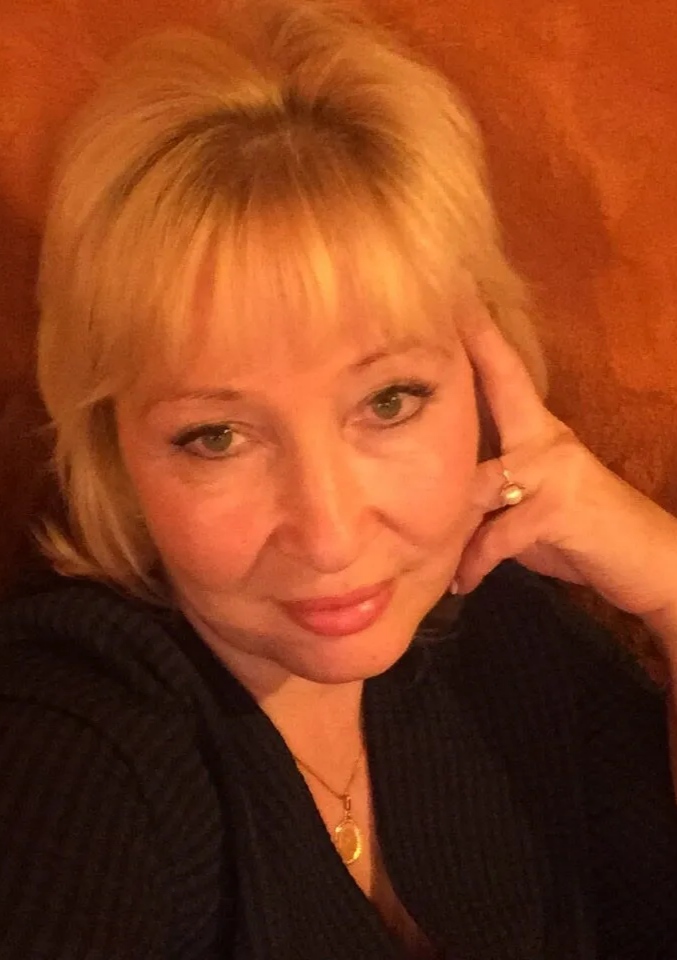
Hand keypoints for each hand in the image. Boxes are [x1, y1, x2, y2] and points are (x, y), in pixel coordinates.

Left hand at [455, 308, 676, 642]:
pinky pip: (497, 534)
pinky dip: (475, 562)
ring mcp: (556, 470)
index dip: (482, 336)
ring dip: (449, 521)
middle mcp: (548, 440)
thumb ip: (491, 497)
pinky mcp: (558, 508)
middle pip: (501, 391)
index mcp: (541, 434)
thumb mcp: (531, 511)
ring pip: (478, 480)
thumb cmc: (583, 537)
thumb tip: (443, 501)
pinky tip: (462, 581)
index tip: (456, 298)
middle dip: (467, 359)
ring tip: (422, 543)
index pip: (507, 375)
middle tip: (428, 329)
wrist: (651, 565)